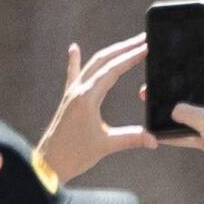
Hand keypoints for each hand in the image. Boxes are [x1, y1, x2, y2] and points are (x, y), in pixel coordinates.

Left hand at [40, 34, 152, 177]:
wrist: (48, 164)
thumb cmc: (73, 155)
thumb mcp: (106, 146)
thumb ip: (131, 138)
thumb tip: (155, 139)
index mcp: (87, 98)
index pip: (112, 70)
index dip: (131, 57)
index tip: (146, 48)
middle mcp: (78, 90)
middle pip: (102, 60)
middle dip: (123, 48)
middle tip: (141, 39)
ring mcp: (72, 93)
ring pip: (92, 64)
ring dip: (110, 52)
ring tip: (126, 44)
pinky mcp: (69, 99)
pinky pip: (73, 74)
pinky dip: (75, 61)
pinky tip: (74, 48)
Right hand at [162, 58, 203, 179]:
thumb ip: (184, 111)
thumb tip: (172, 110)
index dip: (199, 57)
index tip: (182, 53)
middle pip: (194, 89)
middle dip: (175, 89)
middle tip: (156, 86)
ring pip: (188, 111)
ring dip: (172, 113)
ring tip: (152, 107)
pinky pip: (187, 131)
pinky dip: (174, 133)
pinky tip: (158, 134)